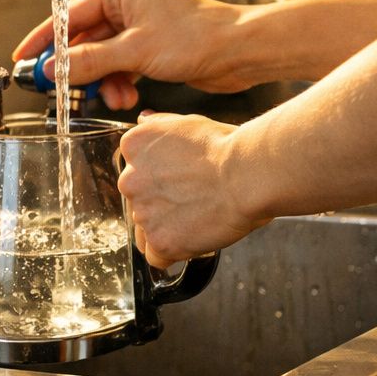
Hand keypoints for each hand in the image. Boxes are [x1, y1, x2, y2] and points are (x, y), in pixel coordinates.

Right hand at [12, 0, 249, 110]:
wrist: (239, 52)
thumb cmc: (197, 37)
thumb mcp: (135, 51)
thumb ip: (91, 60)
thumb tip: (54, 68)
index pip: (69, 14)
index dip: (45, 38)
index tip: (24, 57)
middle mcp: (129, 5)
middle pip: (85, 39)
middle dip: (79, 68)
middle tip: (64, 90)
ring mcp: (141, 27)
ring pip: (103, 57)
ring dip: (104, 81)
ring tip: (115, 97)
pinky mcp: (152, 48)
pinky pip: (122, 66)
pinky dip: (121, 83)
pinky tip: (130, 96)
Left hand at [118, 112, 264, 266]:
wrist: (247, 175)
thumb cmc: (227, 148)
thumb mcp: (188, 123)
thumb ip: (161, 125)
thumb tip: (145, 119)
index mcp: (134, 147)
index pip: (135, 169)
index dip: (159, 178)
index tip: (180, 180)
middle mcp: (129, 180)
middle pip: (138, 200)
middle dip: (161, 203)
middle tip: (194, 199)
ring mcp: (143, 213)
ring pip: (147, 229)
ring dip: (168, 227)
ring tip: (199, 217)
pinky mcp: (160, 242)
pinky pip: (157, 256)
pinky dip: (173, 252)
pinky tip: (193, 239)